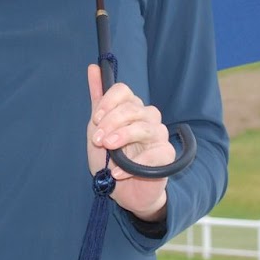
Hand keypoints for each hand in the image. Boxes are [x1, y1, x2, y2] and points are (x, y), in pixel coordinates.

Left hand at [86, 64, 170, 221]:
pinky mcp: (167, 155)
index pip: (123, 91)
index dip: (108, 102)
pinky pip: (154, 153)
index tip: (96, 119)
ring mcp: (159, 135)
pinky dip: (133, 164)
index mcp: (131, 108)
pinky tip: (119, 173)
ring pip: (144, 126)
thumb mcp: (98, 129)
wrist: (123, 192)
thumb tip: (92, 67)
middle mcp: (148, 117)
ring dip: (122, 138)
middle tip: (98, 140)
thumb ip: (98, 99)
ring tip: (109, 151)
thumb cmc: (111, 159)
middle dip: (110, 123)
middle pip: (132, 108)